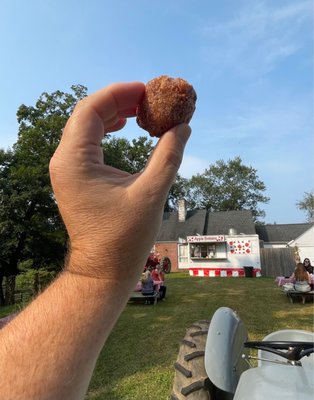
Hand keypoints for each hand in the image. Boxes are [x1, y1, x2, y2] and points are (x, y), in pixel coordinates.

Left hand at [49, 82, 190, 280]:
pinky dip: (106, 130)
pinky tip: (124, 128)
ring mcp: (66, 170)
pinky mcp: (74, 177)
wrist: (102, 270)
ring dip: (112, 114)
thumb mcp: (150, 193)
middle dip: (118, 101)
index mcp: (75, 161)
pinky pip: (86, 142)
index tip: (146, 89)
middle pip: (87, 114)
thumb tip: (183, 128)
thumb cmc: (124, 238)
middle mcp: (64, 161)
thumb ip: (168, 156)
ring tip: (139, 111)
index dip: (120, 93)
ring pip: (85, 127)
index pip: (92, 109)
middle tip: (147, 99)